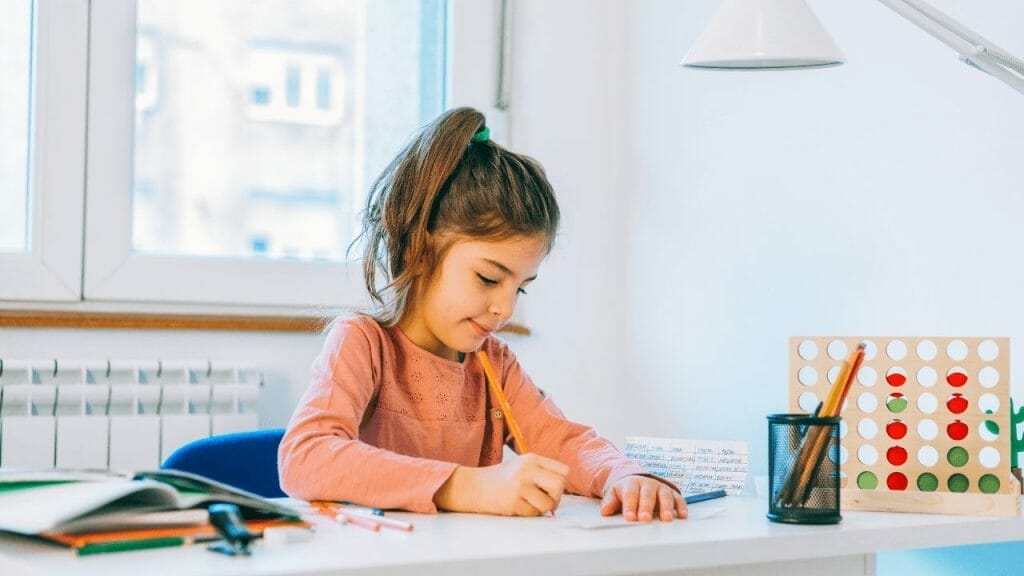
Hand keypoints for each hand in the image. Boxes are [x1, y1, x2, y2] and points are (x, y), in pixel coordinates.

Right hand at [434, 453, 568, 515]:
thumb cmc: (501, 479)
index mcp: (532, 458)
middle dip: (556, 497)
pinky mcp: (513, 501)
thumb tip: (562, 490)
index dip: (561, 482)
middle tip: (546, 501)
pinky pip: (533, 513)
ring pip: (548, 503)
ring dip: (541, 508)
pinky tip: (517, 506)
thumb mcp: (522, 466)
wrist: (473, 486)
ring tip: (529, 503)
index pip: (564, 470)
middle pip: (559, 485)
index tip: (550, 488)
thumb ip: (542, 472)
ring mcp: (520, 485)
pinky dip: (528, 513)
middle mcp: (528, 469)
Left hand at [600, 475, 686, 521]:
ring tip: (666, 519)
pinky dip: (681, 506)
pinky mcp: (671, 493)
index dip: (630, 506)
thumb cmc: (625, 491)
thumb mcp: (614, 493)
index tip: (629, 517)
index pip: (630, 494)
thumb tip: (604, 511)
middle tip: (645, 519)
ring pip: (665, 496)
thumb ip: (610, 502)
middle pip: (647, 495)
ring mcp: (661, 488)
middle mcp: (648, 484)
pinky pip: (678, 499)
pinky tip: (682, 516)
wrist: (636, 480)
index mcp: (632, 483)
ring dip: (666, 507)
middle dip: (646, 507)